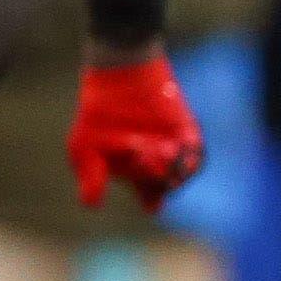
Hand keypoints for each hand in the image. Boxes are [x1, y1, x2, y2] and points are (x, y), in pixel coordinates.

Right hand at [68, 53, 205, 211]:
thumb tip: (91, 205)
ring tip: (163, 149)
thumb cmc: (98, 114)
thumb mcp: (84, 147)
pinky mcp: (185, 129)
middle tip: (143, 158)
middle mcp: (157, 164)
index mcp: (133, 174)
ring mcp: (172, 147)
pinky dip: (192, 151)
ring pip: (182, 169)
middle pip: (166, 185)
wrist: (119, 76)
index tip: (151, 204)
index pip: (149, 197)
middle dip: (158, 180)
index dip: (151, 202)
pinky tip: (180, 142)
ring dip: (176, 167)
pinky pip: (196, 149)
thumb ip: (90, 176)